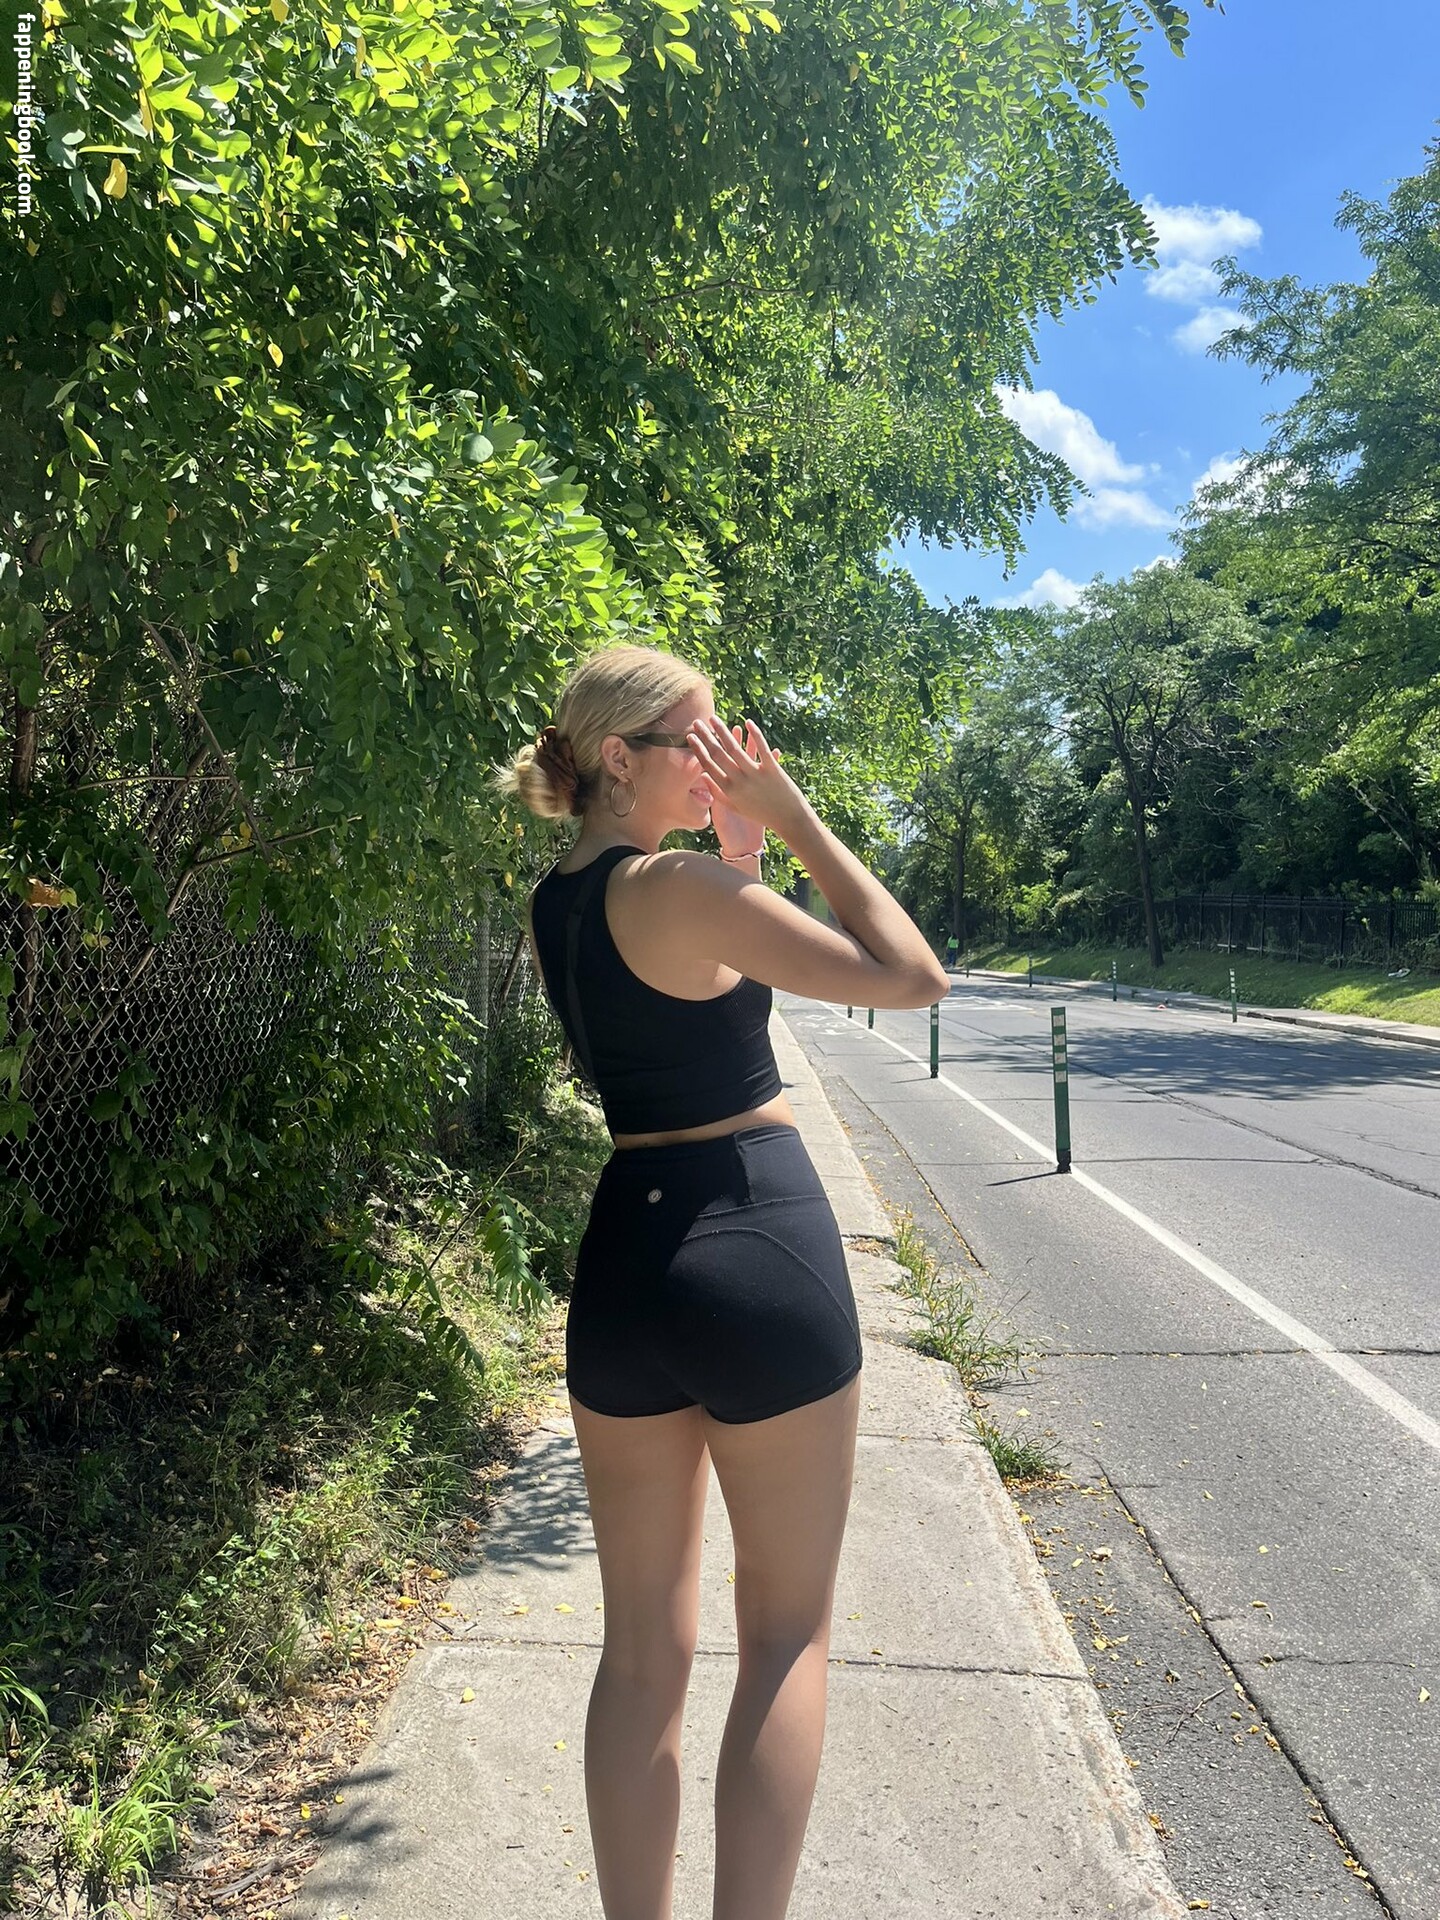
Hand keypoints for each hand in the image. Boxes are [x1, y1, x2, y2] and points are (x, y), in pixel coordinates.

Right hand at [686, 715, 809, 842]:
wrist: (789, 821)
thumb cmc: (761, 815)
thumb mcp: (736, 808)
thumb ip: (718, 793)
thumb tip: (704, 776)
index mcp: (729, 791)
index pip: (708, 766)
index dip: (698, 750)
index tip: (690, 736)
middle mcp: (740, 782)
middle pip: (718, 754)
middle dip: (706, 736)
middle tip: (697, 722)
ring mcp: (756, 775)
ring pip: (735, 749)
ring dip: (723, 731)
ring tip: (714, 718)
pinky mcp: (773, 770)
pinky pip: (761, 749)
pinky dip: (754, 734)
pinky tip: (747, 722)